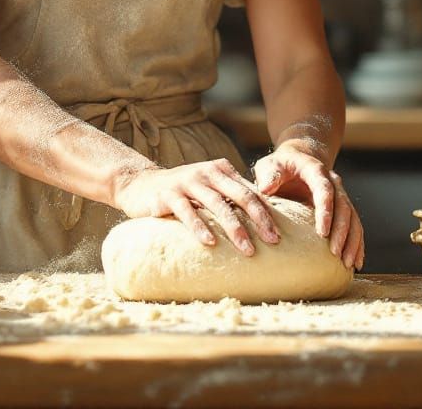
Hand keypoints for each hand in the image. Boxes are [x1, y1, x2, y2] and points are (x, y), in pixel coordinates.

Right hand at [111, 159, 279, 255]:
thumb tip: (264, 221)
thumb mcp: (208, 188)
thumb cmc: (182, 192)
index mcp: (221, 170)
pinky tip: (209, 243)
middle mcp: (206, 172)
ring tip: (248, 250)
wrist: (141, 184)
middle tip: (273, 242)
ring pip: (217, 204)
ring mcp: (187, 181)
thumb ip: (230, 196)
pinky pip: (186, 211)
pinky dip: (199, 227)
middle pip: (240, 195)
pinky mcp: (167, 194)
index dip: (267, 213)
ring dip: (234, 228)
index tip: (280, 235)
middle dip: (259, 220)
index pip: (250, 191)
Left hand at [253, 143, 364, 270]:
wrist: (297, 160)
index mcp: (315, 170)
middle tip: (335, 254)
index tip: (323, 232)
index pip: (325, 190)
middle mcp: (333, 182)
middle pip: (343, 207)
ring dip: (352, 241)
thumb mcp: (270, 166)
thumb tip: (265, 189)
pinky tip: (356, 262)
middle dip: (342, 231)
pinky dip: (357, 243)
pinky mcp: (342, 207)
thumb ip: (268, 175)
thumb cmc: (279, 166)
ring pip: (353, 218)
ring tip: (348, 263)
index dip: (326, 211)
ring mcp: (340, 195)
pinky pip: (355, 225)